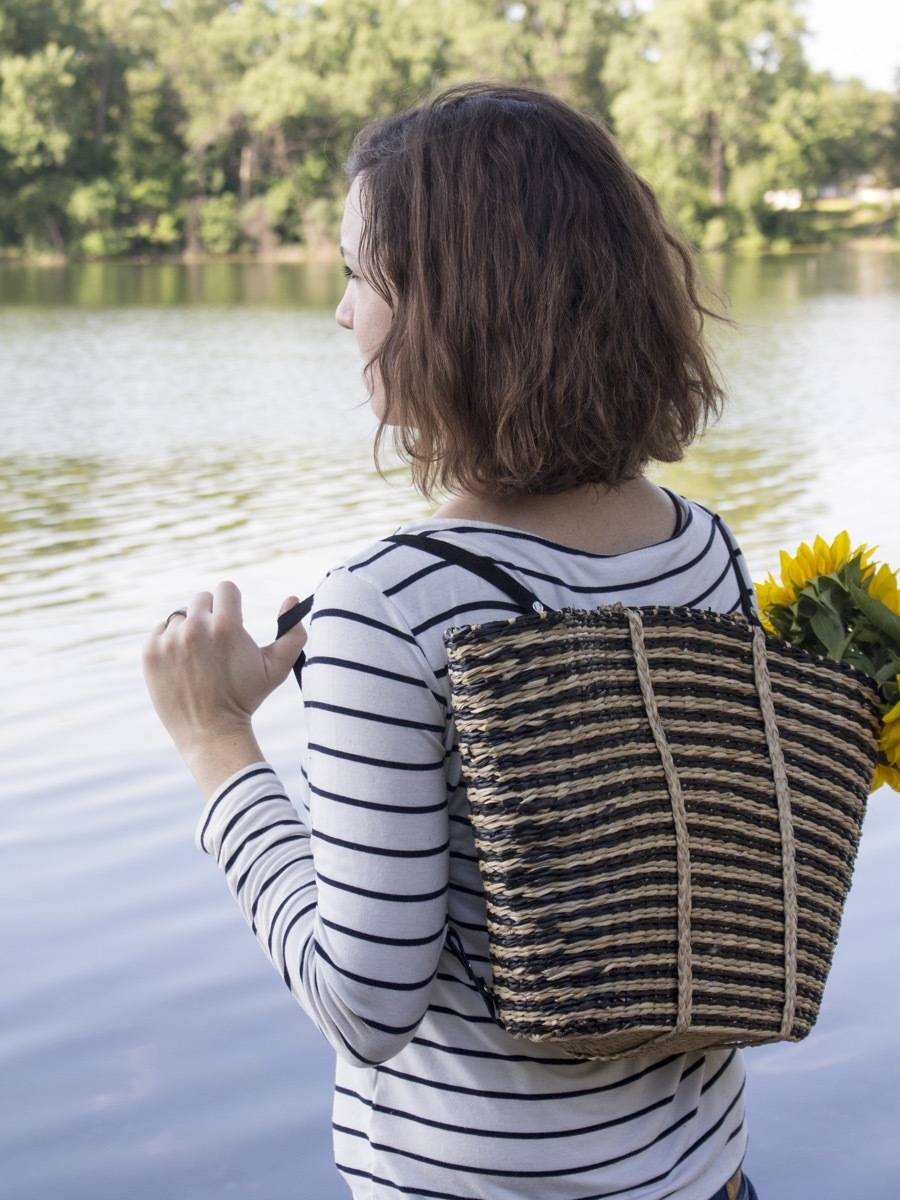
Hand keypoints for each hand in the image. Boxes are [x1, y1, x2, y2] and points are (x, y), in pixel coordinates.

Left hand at [141, 581, 306, 759]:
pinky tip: (182, 664)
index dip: (232, 604)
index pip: (226, 588)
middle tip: (216, 644)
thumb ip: (293, 632)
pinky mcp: (150, 652)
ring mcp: (169, 640)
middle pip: (201, 599)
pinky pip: (160, 631)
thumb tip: (293, 598)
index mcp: (226, 625)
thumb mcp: (278, 668)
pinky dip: (169, 642)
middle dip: (211, 615)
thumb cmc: (247, 698)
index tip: (232, 622)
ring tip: (199, 659)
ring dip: (190, 631)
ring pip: (180, 617)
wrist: (210, 731)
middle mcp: (195, 627)